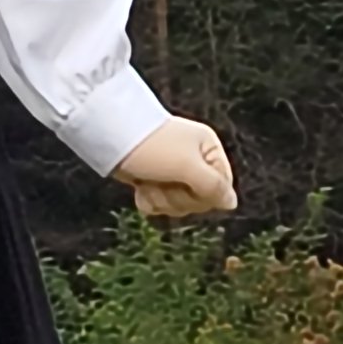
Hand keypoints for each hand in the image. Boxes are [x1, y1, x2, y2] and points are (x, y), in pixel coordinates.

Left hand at [116, 115, 238, 219]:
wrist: (110, 137)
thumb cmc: (152, 146)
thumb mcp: (188, 166)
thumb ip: (213, 187)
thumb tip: (232, 203)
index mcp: (209, 150)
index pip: (222, 188)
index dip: (206, 194)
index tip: (189, 184)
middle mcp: (195, 161)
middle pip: (200, 201)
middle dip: (178, 196)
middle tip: (164, 178)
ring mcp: (173, 173)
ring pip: (179, 206)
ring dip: (161, 199)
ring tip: (149, 180)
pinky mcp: (154, 182)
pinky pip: (160, 206)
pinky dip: (149, 200)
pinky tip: (140, 187)